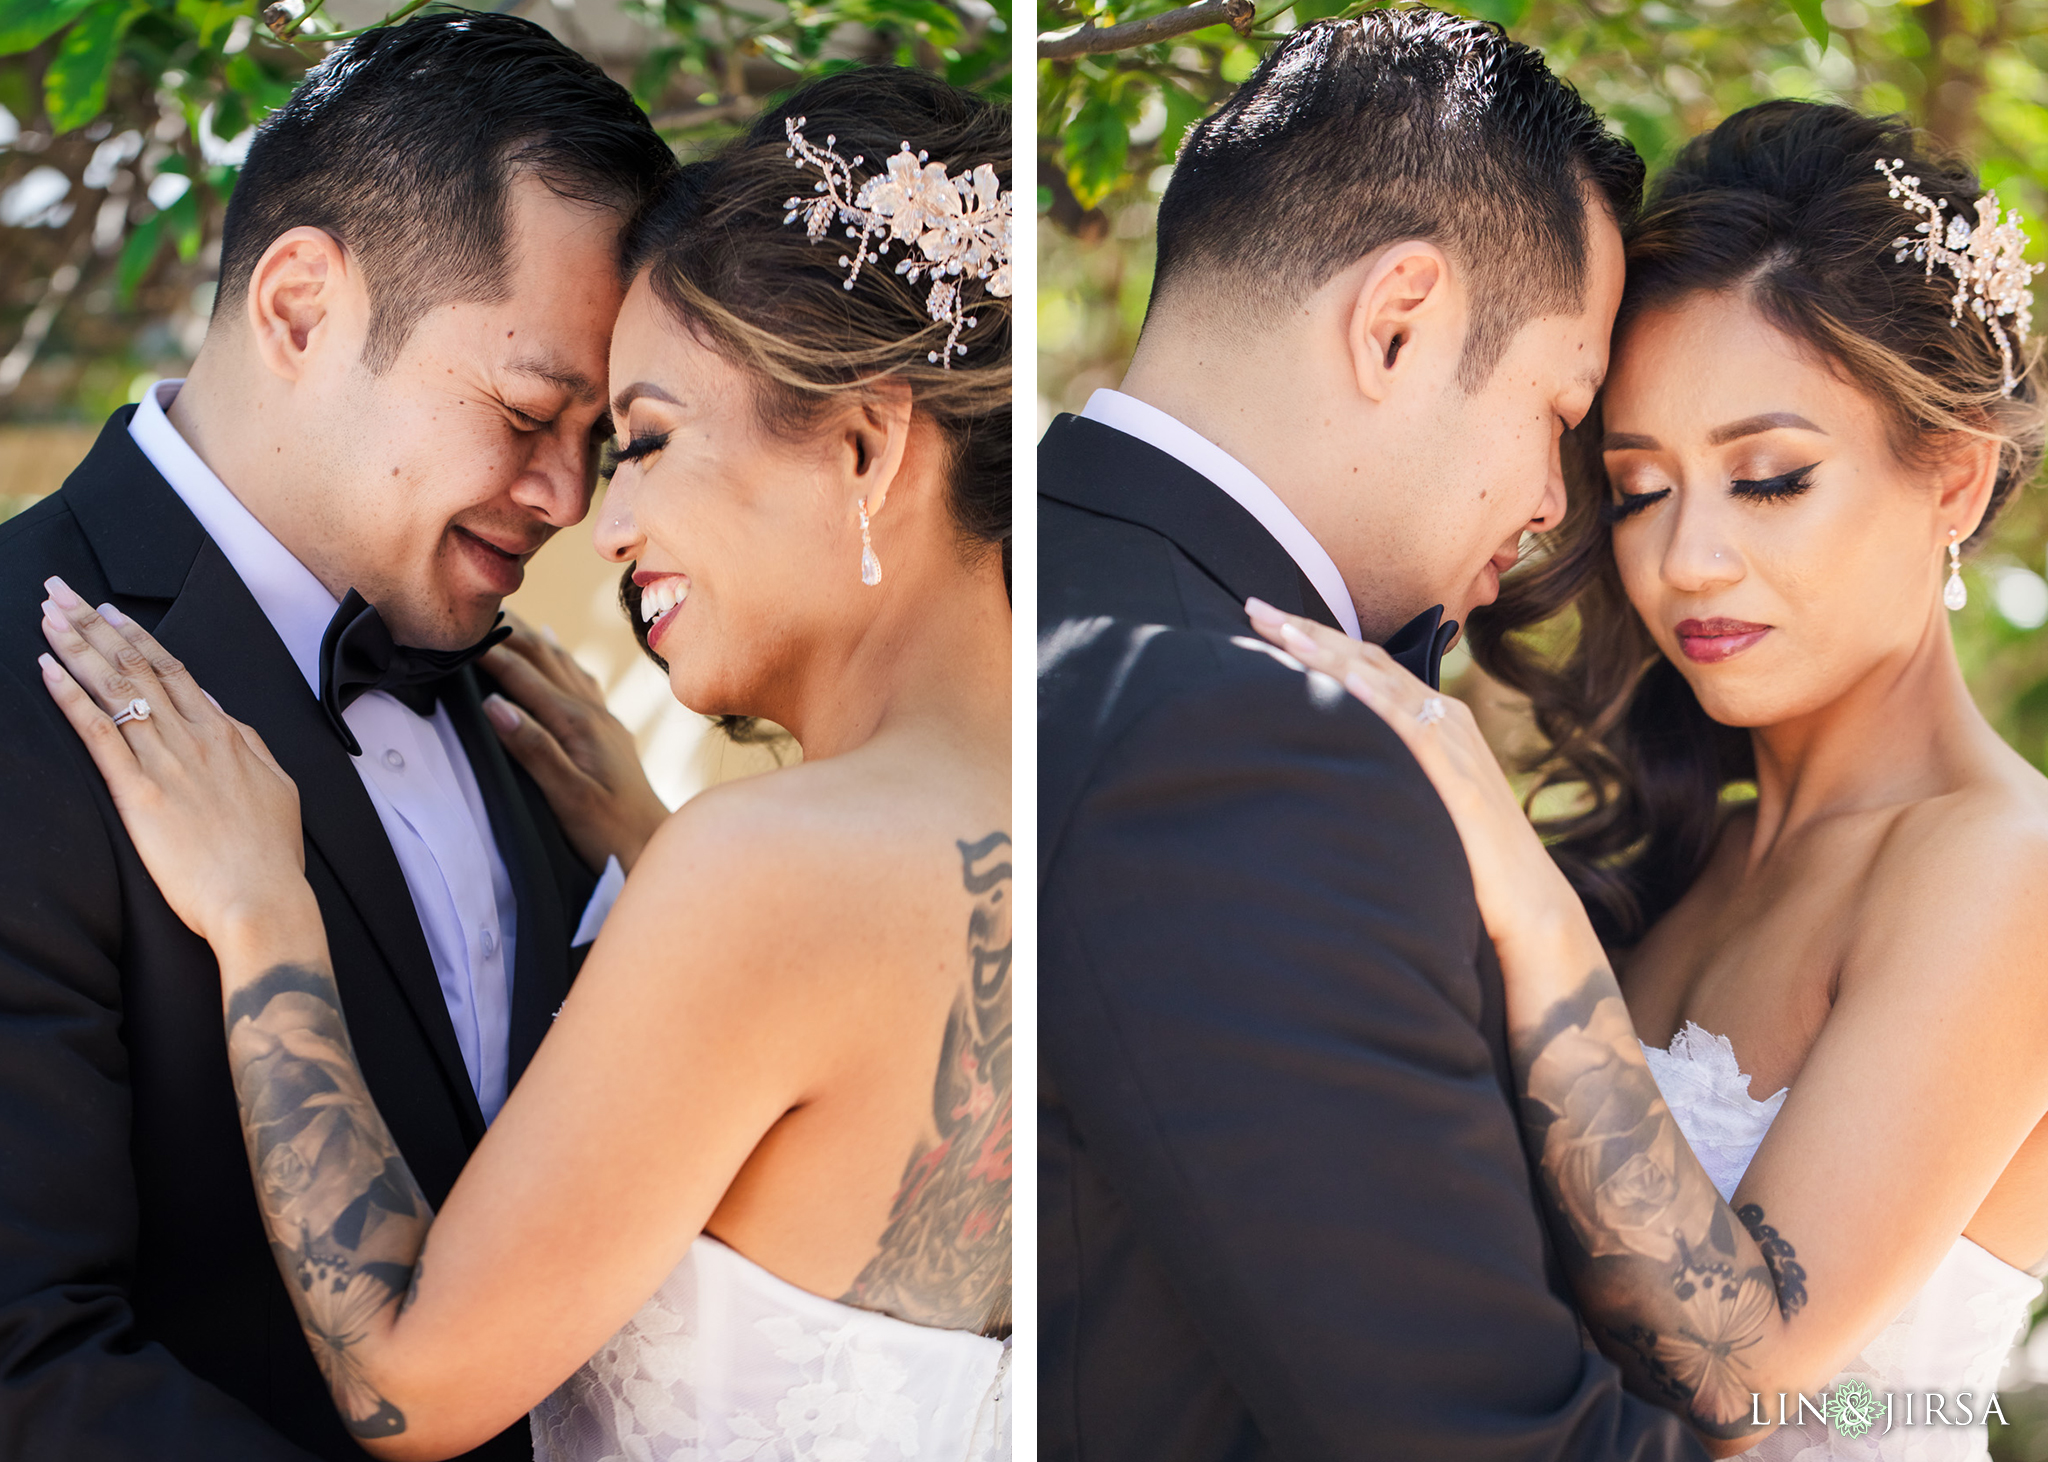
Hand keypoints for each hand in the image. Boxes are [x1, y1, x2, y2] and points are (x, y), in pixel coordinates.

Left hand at [37, 576, 311, 948]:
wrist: (263, 901)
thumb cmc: (270, 856)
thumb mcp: (277, 788)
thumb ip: (248, 745)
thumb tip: (221, 713)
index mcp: (227, 736)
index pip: (175, 671)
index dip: (137, 637)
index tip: (109, 612)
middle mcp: (195, 738)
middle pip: (137, 666)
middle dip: (95, 624)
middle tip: (61, 591)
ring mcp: (166, 762)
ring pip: (116, 688)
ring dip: (77, 646)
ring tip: (49, 615)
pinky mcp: (139, 793)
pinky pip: (99, 733)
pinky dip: (72, 697)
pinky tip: (48, 670)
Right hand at [479, 614, 669, 871]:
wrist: (654, 846)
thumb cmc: (609, 831)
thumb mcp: (568, 797)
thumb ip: (533, 749)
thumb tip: (495, 704)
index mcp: (578, 724)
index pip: (524, 676)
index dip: (489, 652)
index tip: (456, 631)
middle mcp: (592, 712)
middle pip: (544, 659)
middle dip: (509, 633)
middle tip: (473, 608)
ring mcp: (603, 718)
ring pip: (562, 664)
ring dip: (532, 638)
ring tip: (504, 615)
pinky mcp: (607, 730)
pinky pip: (579, 680)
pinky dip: (558, 658)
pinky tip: (553, 646)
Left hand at [1243, 597, 1575, 957]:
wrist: (1524, 895)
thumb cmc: (1465, 848)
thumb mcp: (1417, 792)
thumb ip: (1383, 763)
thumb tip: (1330, 753)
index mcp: (1431, 716)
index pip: (1362, 662)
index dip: (1313, 638)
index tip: (1263, 619)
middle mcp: (1442, 716)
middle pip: (1365, 659)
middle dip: (1307, 631)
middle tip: (1253, 607)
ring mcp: (1452, 742)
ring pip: (1384, 683)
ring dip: (1332, 654)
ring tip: (1285, 631)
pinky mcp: (1458, 776)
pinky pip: (1415, 730)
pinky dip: (1380, 702)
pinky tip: (1348, 681)